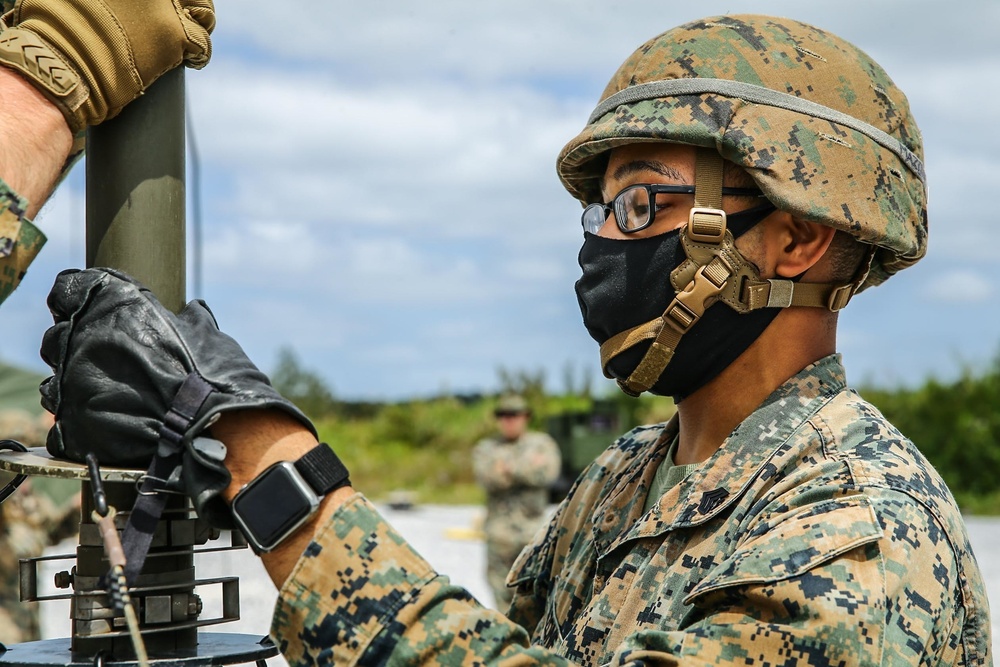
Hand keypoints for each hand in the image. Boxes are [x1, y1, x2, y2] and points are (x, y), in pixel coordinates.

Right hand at [0, 0, 213, 131]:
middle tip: (180, 20)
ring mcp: (163, 3)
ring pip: (203, 10)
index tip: (160, 5)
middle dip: (185, 5)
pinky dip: (199, 54)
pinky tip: (191, 59)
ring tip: (190, 38)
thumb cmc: (53, 28)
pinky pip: (203, 43)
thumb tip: (110, 1)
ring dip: (200, 25)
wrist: (60, 62)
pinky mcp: (175, 32)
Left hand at [39, 268, 314, 527]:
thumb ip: (185, 319)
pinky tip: (108, 427)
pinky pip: (61, 424)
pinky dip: (81, 426)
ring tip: (112, 400)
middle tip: (112, 363)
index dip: (84, 300)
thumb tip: (190, 312)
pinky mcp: (71, 428)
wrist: (218, 434)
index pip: (71, 289)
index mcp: (112, 309)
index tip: (96, 312)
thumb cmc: (217, 380)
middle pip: (60, 336)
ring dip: (78, 387)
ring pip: (56, 381)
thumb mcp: (206, 334)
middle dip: (80, 346)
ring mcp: (71, 387)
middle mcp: (82, 341)